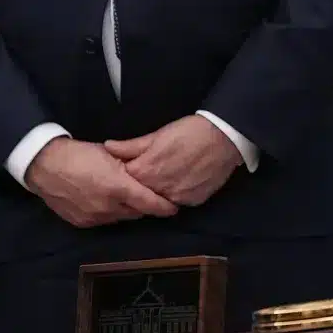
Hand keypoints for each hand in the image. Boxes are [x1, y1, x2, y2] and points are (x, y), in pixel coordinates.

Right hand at [26, 139, 178, 227]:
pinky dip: (109, 213)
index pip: (150, 203)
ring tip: (126, 198)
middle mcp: (108, 207)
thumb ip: (131, 167)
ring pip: (120, 218)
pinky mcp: (82, 223)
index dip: (164, 207)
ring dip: (126, 210)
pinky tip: (107, 202)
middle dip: (144, 206)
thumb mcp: (111, 155)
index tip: (174, 208)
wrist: (45, 166)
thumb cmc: (80, 154)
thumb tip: (147, 174)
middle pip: (137, 212)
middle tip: (148, 197)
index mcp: (119, 188)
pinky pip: (104, 221)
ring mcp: (94, 217)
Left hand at [105, 117, 242, 207]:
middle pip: (141, 193)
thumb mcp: (157, 135)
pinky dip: (177, 194)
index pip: (124, 181)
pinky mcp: (193, 201)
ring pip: (160, 200)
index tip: (131, 168)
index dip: (126, 175)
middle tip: (154, 171)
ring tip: (169, 175)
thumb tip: (107, 147)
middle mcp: (157, 189)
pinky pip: (179, 201)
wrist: (225, 136)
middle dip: (142, 185)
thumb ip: (131, 146)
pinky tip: (183, 180)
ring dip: (160, 191)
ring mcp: (177, 197)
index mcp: (144, 171)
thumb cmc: (189, 131)